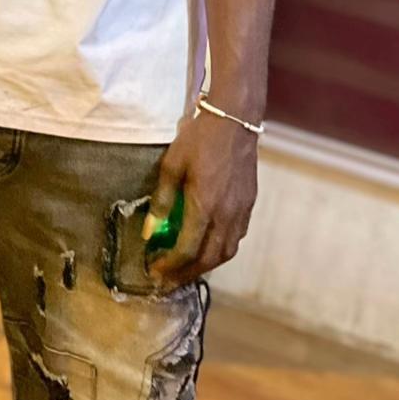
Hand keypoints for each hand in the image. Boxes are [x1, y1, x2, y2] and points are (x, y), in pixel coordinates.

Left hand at [144, 109, 258, 285]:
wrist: (235, 120)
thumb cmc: (199, 138)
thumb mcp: (171, 165)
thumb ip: (161, 200)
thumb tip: (149, 231)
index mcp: (205, 206)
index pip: (187, 250)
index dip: (170, 265)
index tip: (154, 270)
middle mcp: (227, 214)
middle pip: (208, 259)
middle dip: (186, 274)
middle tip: (168, 279)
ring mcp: (242, 211)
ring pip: (226, 252)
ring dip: (205, 266)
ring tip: (185, 268)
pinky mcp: (249, 204)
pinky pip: (236, 238)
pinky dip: (220, 250)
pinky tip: (207, 247)